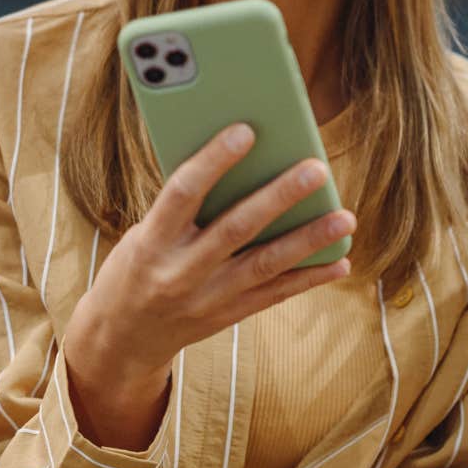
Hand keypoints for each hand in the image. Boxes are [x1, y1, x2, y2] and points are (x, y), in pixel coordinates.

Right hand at [65, 122, 354, 447]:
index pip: (183, 193)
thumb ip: (185, 208)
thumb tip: (244, 166)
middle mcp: (180, 272)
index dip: (214, 161)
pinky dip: (310, 278)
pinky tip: (340, 260)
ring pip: (265, 264)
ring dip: (309, 240)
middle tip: (317, 169)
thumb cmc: (136, 267)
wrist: (122, 338)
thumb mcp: (144, 234)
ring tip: (345, 218)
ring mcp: (207, 298)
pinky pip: (276, 295)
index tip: (245, 130)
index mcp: (152, 242)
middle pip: (236, 228)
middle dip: (279, 197)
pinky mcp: (228, 316)